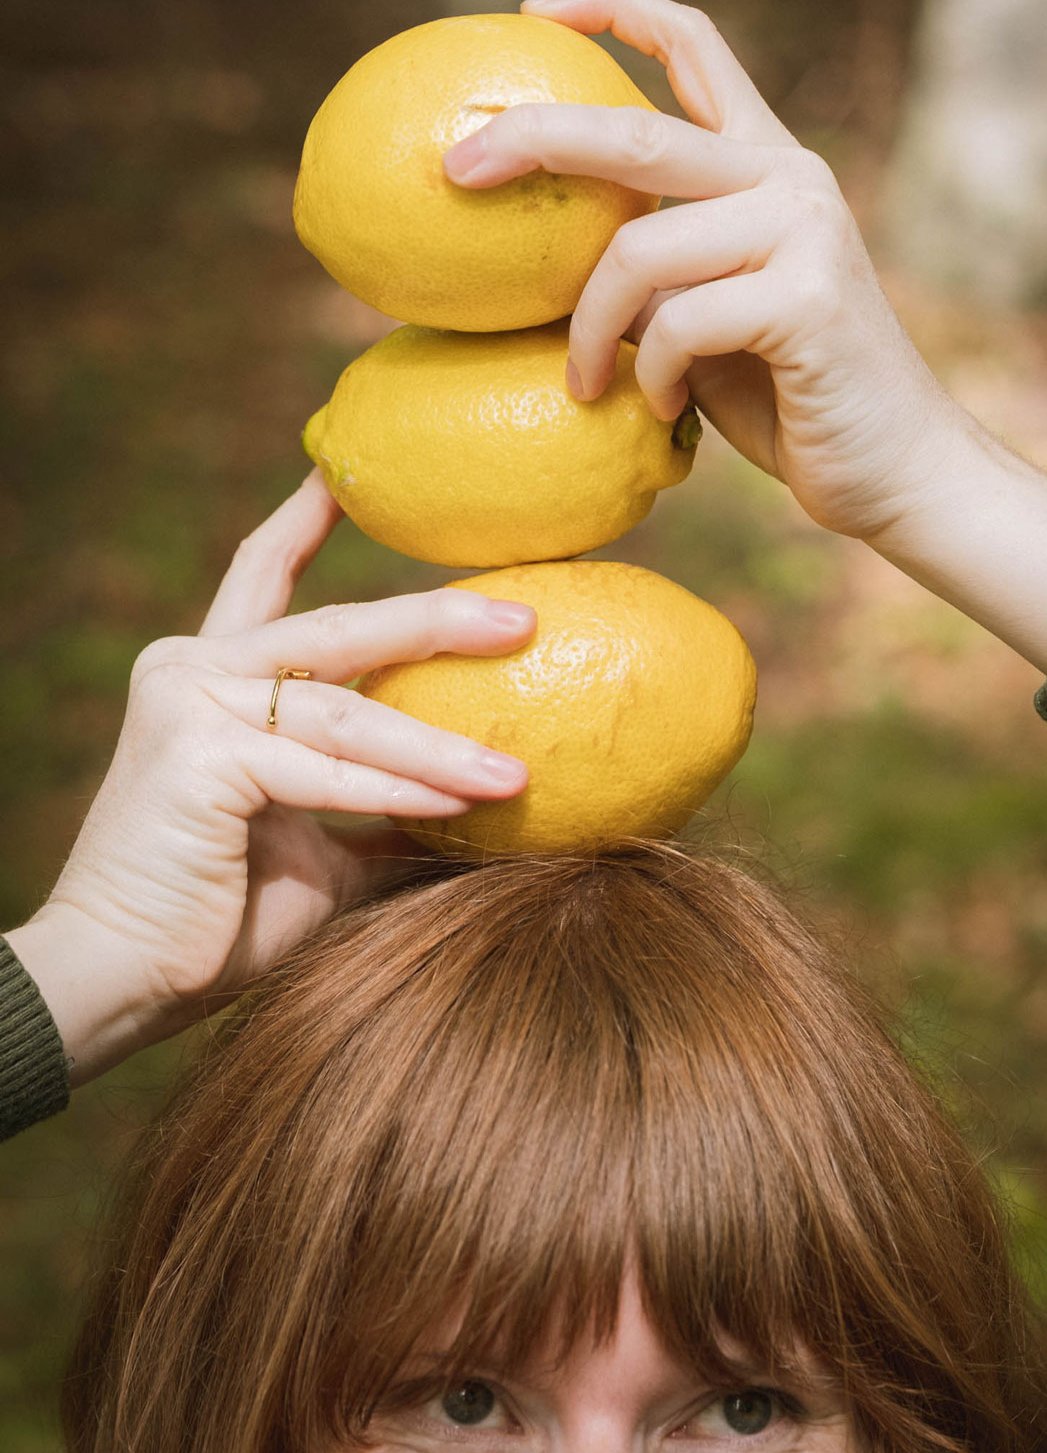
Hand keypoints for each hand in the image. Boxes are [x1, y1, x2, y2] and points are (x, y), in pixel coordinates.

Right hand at [8, 473, 533, 1081]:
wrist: (119, 980)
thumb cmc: (216, 916)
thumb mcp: (315, 843)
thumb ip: (379, 806)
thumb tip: (475, 803)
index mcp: (211, 677)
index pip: (262, 574)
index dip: (306, 520)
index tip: (352, 472)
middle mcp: (192, 669)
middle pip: (336, 627)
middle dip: (435, 621)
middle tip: (522, 615)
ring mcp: (190, 703)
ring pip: (346, 708)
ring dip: (439, 743)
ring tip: (518, 768)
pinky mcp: (198, 753)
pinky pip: (325, 767)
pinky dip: (398, 789)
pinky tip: (461, 803)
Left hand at [442, 0, 1046, 671]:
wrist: (897, 470)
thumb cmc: (790, 399)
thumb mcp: (703, 318)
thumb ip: (651, 270)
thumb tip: (541, 255)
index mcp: (767, 165)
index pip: (696, 45)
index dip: (612, 9)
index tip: (533, 14)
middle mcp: (790, 178)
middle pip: (635, 129)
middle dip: (532, 139)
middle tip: (455, 171)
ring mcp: (805, 231)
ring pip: (639, 249)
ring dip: (588, 326)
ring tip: (582, 380)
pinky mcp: (808, 299)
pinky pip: (677, 323)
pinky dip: (649, 374)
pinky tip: (657, 407)